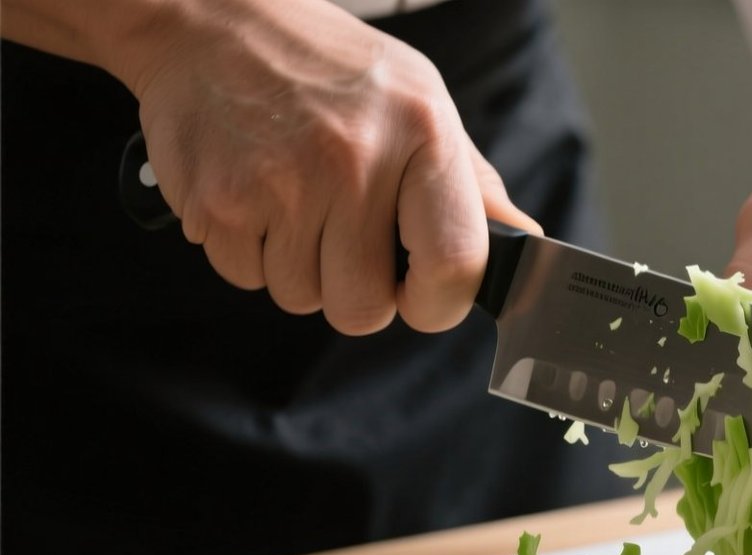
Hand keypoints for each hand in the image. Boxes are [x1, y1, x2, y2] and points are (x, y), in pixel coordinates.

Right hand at [118, 0, 539, 333]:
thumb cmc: (326, 65)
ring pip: (301, 298)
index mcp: (421, 134)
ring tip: (295, 202)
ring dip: (299, 269)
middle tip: (345, 240)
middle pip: (364, 308)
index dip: (438, 303)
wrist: (207, 18)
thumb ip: (470, 181)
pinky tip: (255, 195)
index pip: (454, 265)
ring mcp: (280, 184)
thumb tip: (523, 238)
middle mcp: (353, 160)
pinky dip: (249, 252)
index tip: (423, 296)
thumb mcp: (419, 99)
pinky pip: (245, 278)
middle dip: (356, 293)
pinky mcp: (216, 202)